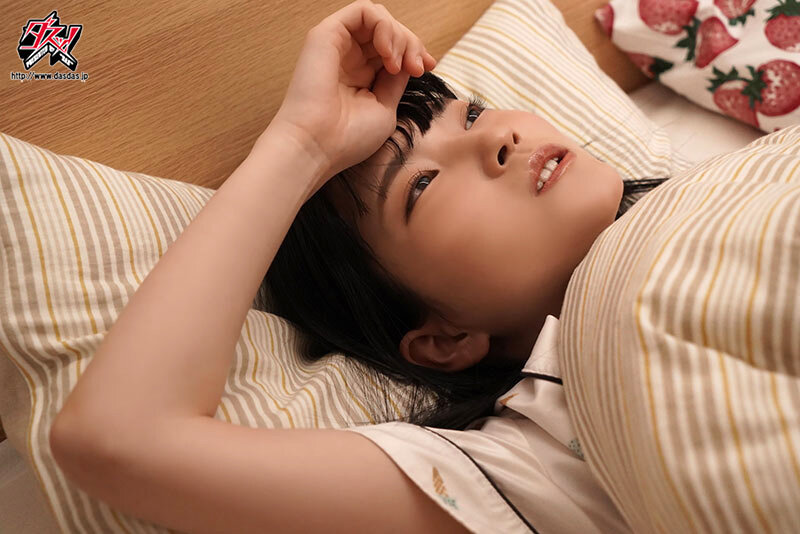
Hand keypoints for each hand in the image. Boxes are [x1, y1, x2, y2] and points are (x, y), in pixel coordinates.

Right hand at [268, 0, 436, 182]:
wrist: (317, 146)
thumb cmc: (347, 138)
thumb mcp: (385, 108)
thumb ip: (396, 82)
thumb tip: (410, 62)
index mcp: (361, 76)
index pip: (393, 49)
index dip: (415, 52)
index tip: (427, 68)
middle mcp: (348, 58)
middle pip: (388, 30)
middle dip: (411, 43)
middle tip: (417, 67)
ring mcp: (338, 45)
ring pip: (377, 17)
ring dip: (398, 35)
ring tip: (397, 64)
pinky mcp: (326, 34)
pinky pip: (362, 10)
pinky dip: (382, 24)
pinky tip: (386, 51)